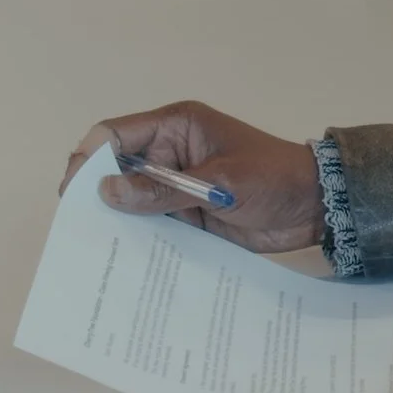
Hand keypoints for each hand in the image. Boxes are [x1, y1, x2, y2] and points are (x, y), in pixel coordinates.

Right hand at [60, 101, 325, 253]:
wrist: (318, 207)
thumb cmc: (275, 179)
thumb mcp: (221, 183)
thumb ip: (165, 191)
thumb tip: (108, 193)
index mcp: (175, 128)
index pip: (114, 135)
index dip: (88, 160)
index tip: (74, 194)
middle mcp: (170, 153)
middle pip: (116, 170)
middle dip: (97, 196)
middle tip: (78, 232)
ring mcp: (178, 185)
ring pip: (133, 201)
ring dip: (118, 223)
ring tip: (94, 254)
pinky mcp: (189, 213)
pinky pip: (155, 224)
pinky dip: (142, 240)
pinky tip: (126, 264)